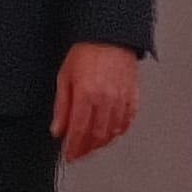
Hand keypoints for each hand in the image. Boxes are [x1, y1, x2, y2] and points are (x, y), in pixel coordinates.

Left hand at [51, 42, 139, 161]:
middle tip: (78, 154)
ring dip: (101, 143)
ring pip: (112, 133)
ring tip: (91, 146)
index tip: (69, 155)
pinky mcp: (133, 97)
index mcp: (86, 95)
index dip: (73, 148)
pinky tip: (110, 133)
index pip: (79, 132)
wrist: (110, 36)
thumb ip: (61, 106)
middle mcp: (106, 100)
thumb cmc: (86, 51)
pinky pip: (127, 122)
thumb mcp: (65, 77)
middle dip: (86, 150)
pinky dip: (118, 132)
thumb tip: (58, 129)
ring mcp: (121, 100)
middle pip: (96, 137)